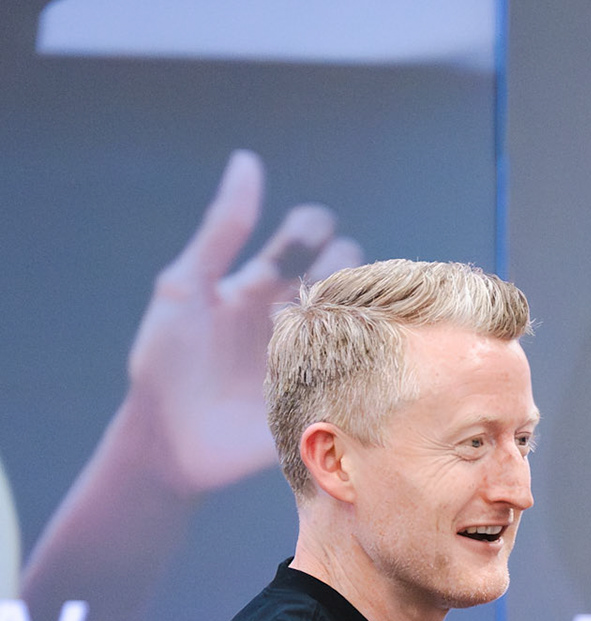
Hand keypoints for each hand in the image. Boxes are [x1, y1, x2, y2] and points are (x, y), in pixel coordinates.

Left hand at [126, 149, 360, 495]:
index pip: (310, 235)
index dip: (315, 227)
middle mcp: (296, 314)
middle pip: (348, 270)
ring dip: (359, 312)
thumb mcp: (186, 287)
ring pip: (367, 316)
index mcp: (262, 283)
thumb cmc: (167, 361)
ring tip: (335, 327)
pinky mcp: (331, 396)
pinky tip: (356, 361)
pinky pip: (370, 369)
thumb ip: (221, 230)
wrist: (172, 439)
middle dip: (344, 269)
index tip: (306, 240)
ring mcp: (318, 355)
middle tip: (320, 292)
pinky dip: (371, 358)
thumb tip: (248, 161)